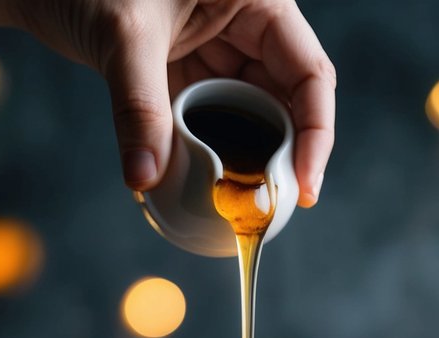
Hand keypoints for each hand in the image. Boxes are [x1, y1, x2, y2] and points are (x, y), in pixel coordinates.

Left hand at [13, 0, 334, 205]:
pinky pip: (215, 125)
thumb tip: (145, 179)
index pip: (310, 74)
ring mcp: (222, 54)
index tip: (304, 188)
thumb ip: (138, 106)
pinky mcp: (193, 77)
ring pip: (253, 120)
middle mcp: (248, 26)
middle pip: (290, 104)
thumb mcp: (122, 34)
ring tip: (237, 207)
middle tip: (268, 209)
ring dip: (246, 165)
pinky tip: (202, 190)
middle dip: (283, 159)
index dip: (316, 135)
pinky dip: (211, 159)